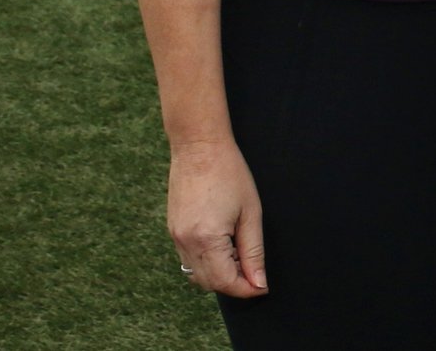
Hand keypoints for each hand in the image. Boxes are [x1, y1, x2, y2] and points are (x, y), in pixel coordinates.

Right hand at [168, 137, 268, 298]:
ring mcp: (175, 237)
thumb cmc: (230, 173)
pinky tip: (223, 244)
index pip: (225, 282)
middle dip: (234, 283)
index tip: (263, 286)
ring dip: (219, 274)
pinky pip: (188, 259)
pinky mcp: (173, 230)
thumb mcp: (251, 213)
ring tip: (240, 254)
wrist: (199, 147)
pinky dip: (206, 262)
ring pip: (196, 274)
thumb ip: (254, 251)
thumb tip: (259, 282)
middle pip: (209, 283)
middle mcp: (185, 243)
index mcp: (206, 240)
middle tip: (255, 271)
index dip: (247, 288)